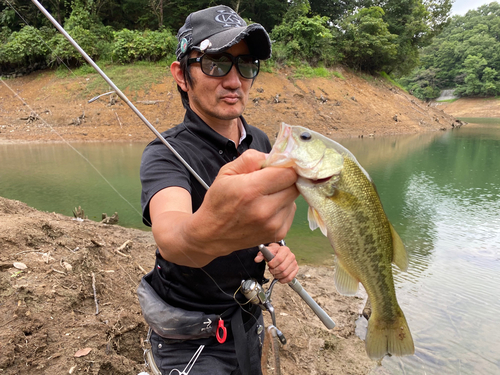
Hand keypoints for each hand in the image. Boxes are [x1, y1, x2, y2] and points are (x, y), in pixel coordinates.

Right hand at [150, 149, 298, 266]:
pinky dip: (283, 207)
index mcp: (250, 190)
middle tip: (272, 179)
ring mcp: (273, 224)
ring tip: (265, 196)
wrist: (212, 235)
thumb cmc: (218, 201)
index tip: (280, 165)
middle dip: (286, 178)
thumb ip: (252, 158)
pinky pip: (291, 211)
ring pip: (294, 198)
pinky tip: (267, 208)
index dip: (286, 165)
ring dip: (284, 193)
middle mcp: (264, 210)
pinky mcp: (278, 234)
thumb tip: (275, 156)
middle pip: (294, 185)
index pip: (288, 173)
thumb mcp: (227, 172)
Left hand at [254, 242, 298, 283]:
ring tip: (274, 272)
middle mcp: (291, 256)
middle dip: (274, 270)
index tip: (269, 264)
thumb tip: (257, 259)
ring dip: (277, 275)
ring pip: (285, 274)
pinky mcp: (295, 269)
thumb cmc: (274, 252)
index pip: (279, 259)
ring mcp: (294, 263)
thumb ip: (261, 255)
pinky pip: (290, 278)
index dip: (272, 264)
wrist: (279, 252)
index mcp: (285, 250)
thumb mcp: (267, 251)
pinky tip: (279, 277)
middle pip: (282, 267)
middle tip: (271, 269)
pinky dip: (283, 280)